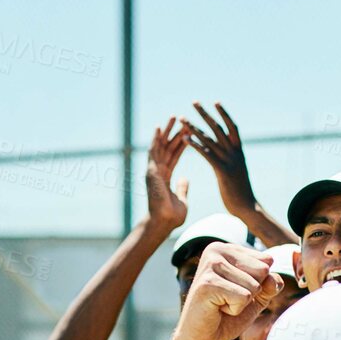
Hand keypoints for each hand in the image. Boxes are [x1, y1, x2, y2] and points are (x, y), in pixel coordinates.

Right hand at [144, 116, 190, 231]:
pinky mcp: (151, 171)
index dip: (181, 144)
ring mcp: (153, 171)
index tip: (188, 131)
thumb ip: (182, 187)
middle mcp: (158, 171)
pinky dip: (156, 139)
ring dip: (166, 131)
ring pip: (160, 146)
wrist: (164, 222)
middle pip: (167, 148)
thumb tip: (185, 178)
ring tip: (173, 117)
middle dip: (174, 133)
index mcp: (165, 177)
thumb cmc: (172, 215)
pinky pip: (153, 152)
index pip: (174, 156)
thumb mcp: (182, 198)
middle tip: (182, 118)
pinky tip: (159, 128)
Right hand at [172, 241, 277, 339]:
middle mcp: (216, 250)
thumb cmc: (228, 315)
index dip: (258, 284)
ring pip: (254, 285)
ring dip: (242, 302)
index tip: (235, 291)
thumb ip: (271, 283)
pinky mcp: (208, 283)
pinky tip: (217, 309)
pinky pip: (244, 297)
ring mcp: (210, 265)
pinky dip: (235, 309)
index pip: (267, 261)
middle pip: (262, 271)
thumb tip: (272, 280)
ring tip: (221, 304)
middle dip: (251, 292)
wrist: (202, 337)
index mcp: (228, 248)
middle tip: (228, 299)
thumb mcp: (257, 296)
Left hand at [186, 102, 254, 213]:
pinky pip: (207, 154)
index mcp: (240, 152)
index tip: (215, 103)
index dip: (224, 114)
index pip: (232, 127)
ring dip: (194, 127)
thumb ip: (234, 161)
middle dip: (205, 114)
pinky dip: (195, 144)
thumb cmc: (242, 193)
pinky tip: (185, 138)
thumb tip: (231, 156)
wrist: (248, 208)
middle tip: (194, 102)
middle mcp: (235, 153)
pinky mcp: (223, 171)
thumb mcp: (239, 173)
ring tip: (182, 118)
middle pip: (219, 128)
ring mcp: (230, 161)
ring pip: (209, 139)